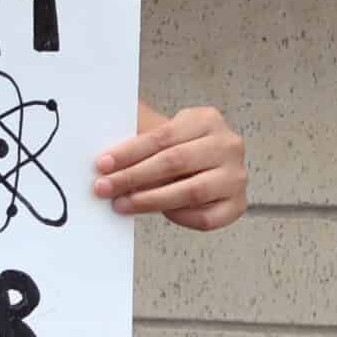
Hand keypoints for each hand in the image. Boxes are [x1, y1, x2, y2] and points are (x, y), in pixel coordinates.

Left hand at [93, 102, 246, 230]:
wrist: (204, 162)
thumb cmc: (175, 146)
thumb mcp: (159, 131)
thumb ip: (136, 136)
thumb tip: (98, 149)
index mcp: (207, 119)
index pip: (162, 137)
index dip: (130, 152)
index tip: (102, 164)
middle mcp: (228, 145)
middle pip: (175, 163)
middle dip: (134, 176)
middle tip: (104, 187)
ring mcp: (236, 176)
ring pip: (190, 192)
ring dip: (150, 200)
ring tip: (122, 204)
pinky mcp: (237, 204)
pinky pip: (205, 218)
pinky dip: (180, 217)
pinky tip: (159, 212)